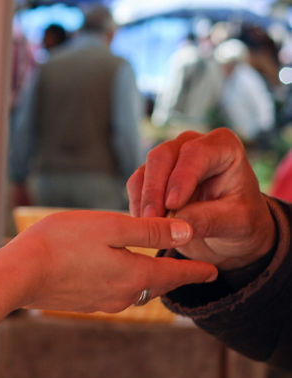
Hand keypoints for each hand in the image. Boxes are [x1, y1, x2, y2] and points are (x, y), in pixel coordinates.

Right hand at [0, 210, 217, 312]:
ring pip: (133, 288)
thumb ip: (150, 231)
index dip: (196, 271)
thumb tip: (186, 232)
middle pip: (157, 284)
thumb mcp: (109, 227)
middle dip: (170, 274)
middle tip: (181, 264)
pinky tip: (106, 267)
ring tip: (144, 262)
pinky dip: (117, 279)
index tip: (212, 271)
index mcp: (136, 275)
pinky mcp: (81, 302)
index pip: (176, 274)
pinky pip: (110, 290)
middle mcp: (124, 295)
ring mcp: (102, 302)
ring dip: (142, 276)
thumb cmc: (61, 242)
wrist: (18, 274)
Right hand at [127, 128, 275, 269]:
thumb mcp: (237, 223)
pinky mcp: (152, 173)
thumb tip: (176, 223)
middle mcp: (193, 144)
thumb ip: (209, 220)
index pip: (196, 153)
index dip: (182, 177)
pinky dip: (137, 204)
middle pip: (163, 157)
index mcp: (223, 147)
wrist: (230, 233)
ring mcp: (170, 156)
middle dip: (155, 190)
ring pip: (146, 170)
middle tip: (153, 219)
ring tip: (150, 228)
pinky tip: (146, 224)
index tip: (173, 204)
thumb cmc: (241, 220)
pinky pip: (136, 184)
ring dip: (145, 199)